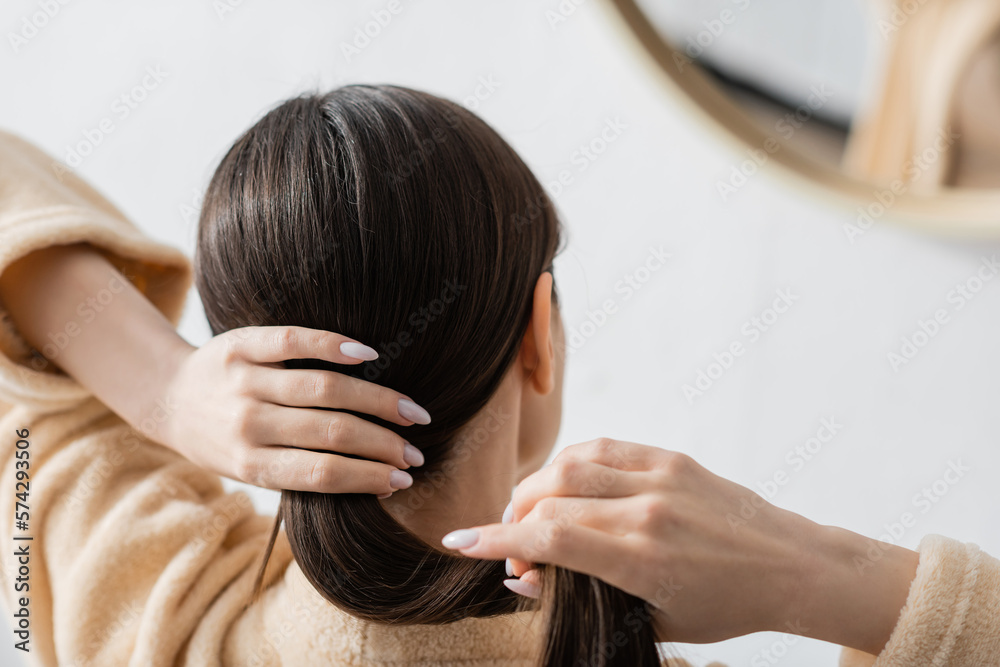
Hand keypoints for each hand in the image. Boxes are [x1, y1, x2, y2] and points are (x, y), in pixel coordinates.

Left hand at [0, 243, 429, 495]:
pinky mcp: (242, 343)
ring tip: (411, 412)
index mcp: (249, 463)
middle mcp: (246, 423)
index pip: (321, 473)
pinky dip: (335, 346)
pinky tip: (369, 355)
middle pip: (330, 432)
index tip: (403, 480)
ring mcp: (244, 381)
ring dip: (377, 402)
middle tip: (417, 451)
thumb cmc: (221, 440)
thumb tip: (375, 481)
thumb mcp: (249, 469)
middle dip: (383, 444)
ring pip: (323, 388)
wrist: (168, 396)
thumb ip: (300, 472)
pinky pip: (294, 340)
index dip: (368, 476)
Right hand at [442, 438, 917, 653]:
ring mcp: (660, 477)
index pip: (547, 540)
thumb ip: (584, 596)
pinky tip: (561, 482)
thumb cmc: (724, 605)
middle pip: (549, 498)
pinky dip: (569, 463)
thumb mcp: (651, 618)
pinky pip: (603, 449)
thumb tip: (525, 577)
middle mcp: (647, 511)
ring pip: (569, 464)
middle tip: (509, 540)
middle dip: (512, 518)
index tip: (462, 543)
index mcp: (642, 560)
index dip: (495, 541)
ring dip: (535, 485)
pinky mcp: (671, 458)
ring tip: (529, 509)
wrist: (791, 567)